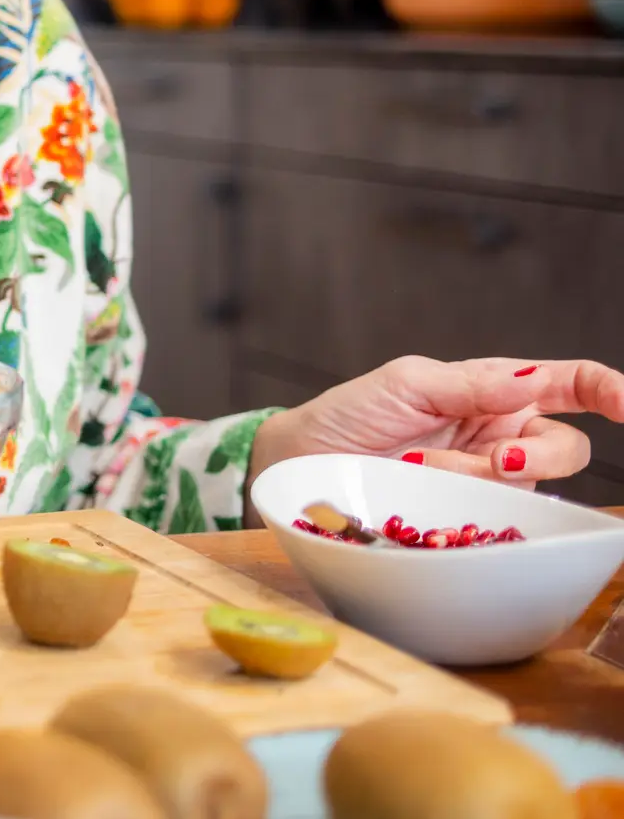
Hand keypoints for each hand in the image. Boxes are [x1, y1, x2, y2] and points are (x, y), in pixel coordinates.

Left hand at [251, 355, 623, 488]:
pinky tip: (425, 488)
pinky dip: (464, 503)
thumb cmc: (351, 414)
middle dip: (538, 458)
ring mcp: (486, 479)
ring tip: (421, 468)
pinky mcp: (468, 515)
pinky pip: (495, 515)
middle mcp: (500, 435)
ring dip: (479, 478)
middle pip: (565, 449)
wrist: (304, 462)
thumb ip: (471, 384)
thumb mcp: (406, 383)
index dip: (611, 392)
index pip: (569, 385)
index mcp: (493, 389)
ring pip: (530, 487)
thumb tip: (534, 380)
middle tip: (495, 461)